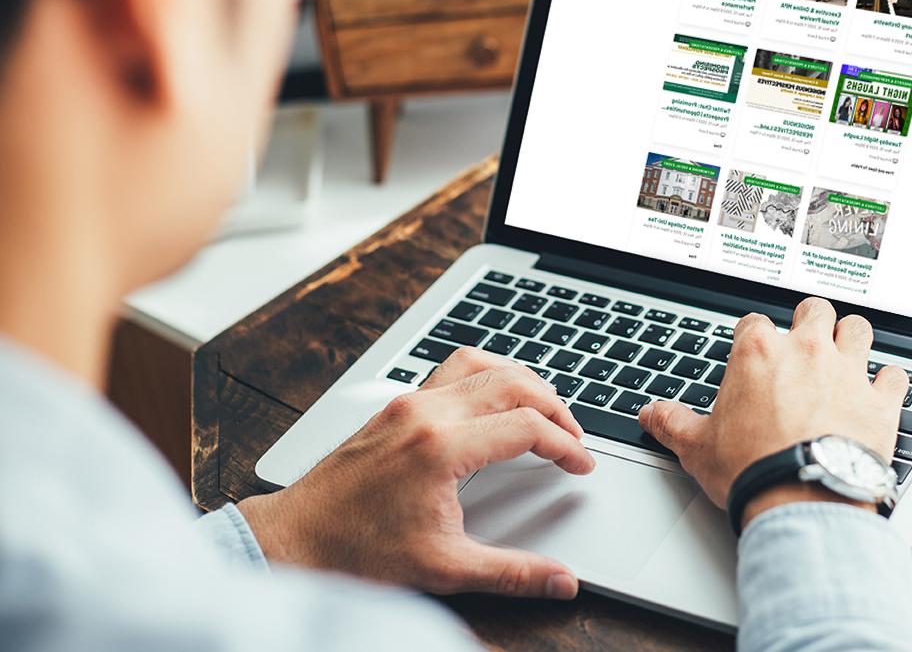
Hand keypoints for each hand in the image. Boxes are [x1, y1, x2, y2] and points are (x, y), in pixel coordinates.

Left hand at [237, 346, 595, 598]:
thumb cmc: (358, 553)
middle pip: (513, 384)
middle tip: (574, 437)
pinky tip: (493, 396)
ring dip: (521, 381)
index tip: (580, 465)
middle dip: (555, 407)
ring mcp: (407, 403)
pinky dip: (486, 374)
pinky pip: (452, 369)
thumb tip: (562, 582)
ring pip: (482, 365)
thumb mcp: (444, 568)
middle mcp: (426, 413)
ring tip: (544, 407)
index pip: (527, 426)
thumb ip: (513, 573)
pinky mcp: (395, 405)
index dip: (566, 445)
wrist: (295, 540)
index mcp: (442, 447)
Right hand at [637, 299, 906, 525]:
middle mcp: (806, 352)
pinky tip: (880, 390)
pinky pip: (895, 375)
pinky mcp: (880, 402)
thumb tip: (650, 414)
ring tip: (844, 354)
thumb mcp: (697, 448)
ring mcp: (847, 373)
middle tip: (804, 342)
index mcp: (759, 354)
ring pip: (858, 329)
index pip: (755, 323)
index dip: (754, 338)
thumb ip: (671, 423)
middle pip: (815, 310)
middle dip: (810, 321)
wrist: (802, 502)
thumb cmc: (751, 471)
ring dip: (852, 338)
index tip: (754, 354)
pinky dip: (889, 381)